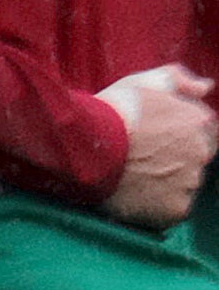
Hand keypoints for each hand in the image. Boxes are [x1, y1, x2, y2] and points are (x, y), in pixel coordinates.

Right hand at [106, 65, 212, 232]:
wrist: (83, 147)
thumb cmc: (110, 112)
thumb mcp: (141, 82)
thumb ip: (178, 78)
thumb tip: (205, 86)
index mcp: (199, 121)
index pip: (203, 131)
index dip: (178, 134)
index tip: (155, 138)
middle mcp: (202, 152)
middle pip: (194, 159)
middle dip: (174, 158)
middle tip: (141, 157)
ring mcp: (190, 182)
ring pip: (182, 185)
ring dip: (164, 182)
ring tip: (131, 177)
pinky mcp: (175, 209)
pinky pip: (170, 210)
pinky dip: (155, 205)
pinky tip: (132, 195)